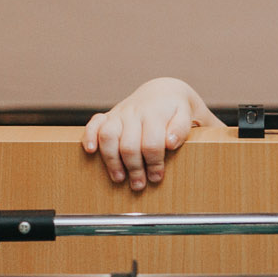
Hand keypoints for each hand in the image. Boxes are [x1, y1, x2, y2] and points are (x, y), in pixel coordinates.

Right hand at [81, 78, 217, 191]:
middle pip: (129, 145)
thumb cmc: (177, 110)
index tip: (157, 177)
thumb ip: (182, 128)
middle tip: (140, 184)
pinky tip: (90, 151)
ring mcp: (121, 113)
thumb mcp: (188, 116)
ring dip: (111, 160)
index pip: (152, 142)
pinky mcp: (109, 115)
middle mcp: (136, 112)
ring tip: (119, 178)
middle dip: (134, 168)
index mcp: (157, 113)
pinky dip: (89, 136)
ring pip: (108, 135)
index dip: (154, 163)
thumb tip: (170, 143)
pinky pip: (94, 123)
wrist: (163, 92)